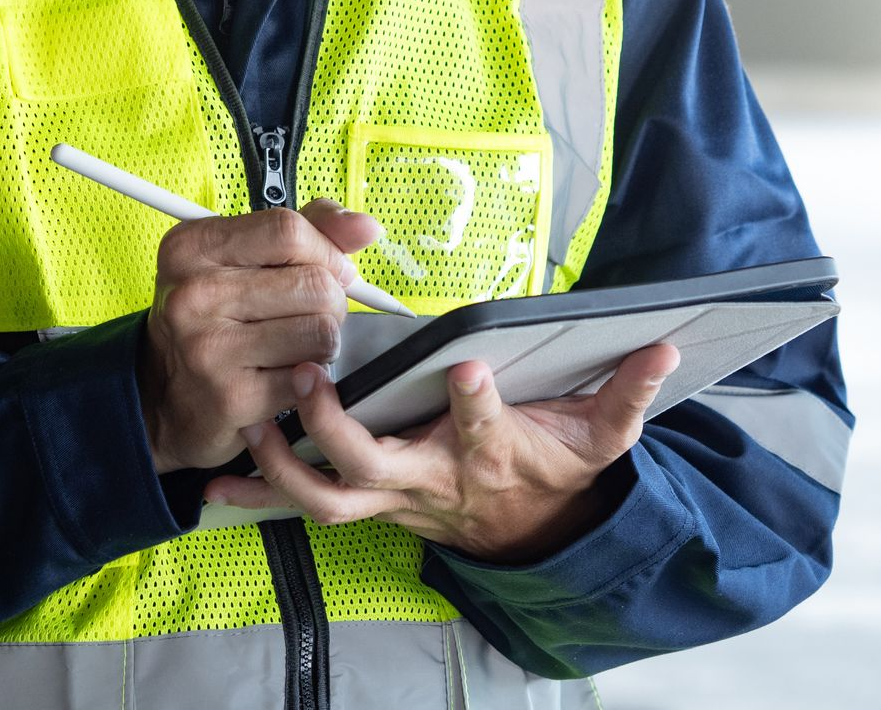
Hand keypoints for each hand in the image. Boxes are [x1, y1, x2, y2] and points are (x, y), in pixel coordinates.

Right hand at [140, 199, 381, 473]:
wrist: (167, 396)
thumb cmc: (216, 318)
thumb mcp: (243, 258)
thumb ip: (308, 230)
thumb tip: (366, 227)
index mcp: (192, 247)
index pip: (288, 230)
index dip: (325, 251)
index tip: (328, 269)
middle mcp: (192, 294)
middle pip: (314, 284)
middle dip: (330, 302)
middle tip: (308, 315)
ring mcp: (208, 348)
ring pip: (322, 332)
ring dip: (324, 343)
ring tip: (295, 346)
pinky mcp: (231, 397)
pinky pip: (310, 378)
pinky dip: (309, 379)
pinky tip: (281, 376)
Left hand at [204, 344, 680, 562]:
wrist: (529, 531)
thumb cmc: (554, 472)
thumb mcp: (602, 437)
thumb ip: (628, 394)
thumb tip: (663, 350)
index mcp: (490, 453)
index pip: (485, 429)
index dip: (476, 403)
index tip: (464, 366)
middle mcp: (434, 479)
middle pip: (378, 467)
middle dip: (340, 428)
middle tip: (312, 381)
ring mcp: (394, 497)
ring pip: (329, 498)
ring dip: (284, 467)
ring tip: (251, 426)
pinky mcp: (368, 501)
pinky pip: (306, 505)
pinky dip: (259, 495)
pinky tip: (217, 481)